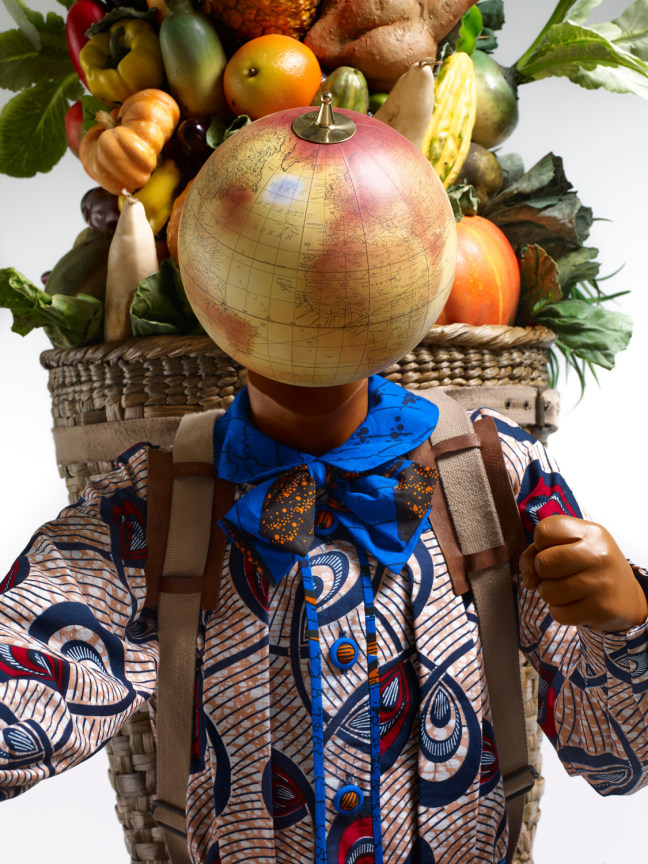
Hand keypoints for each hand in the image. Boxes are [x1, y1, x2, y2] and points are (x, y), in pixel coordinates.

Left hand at [520, 515, 647, 631]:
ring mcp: (602, 582)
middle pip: (542, 562)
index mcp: (590, 532)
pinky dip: (560, 612)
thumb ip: (536, 553)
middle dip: (543, 572)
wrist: (626, 597)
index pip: (544, 530)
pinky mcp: (601, 609)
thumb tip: (529, 580)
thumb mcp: (568, 547)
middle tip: (560, 574)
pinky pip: (558, 614)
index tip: (556, 550)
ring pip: (547, 591)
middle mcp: (599, 554)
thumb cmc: (587, 566)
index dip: (540, 544)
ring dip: (550, 594)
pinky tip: (576, 604)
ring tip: (568, 590)